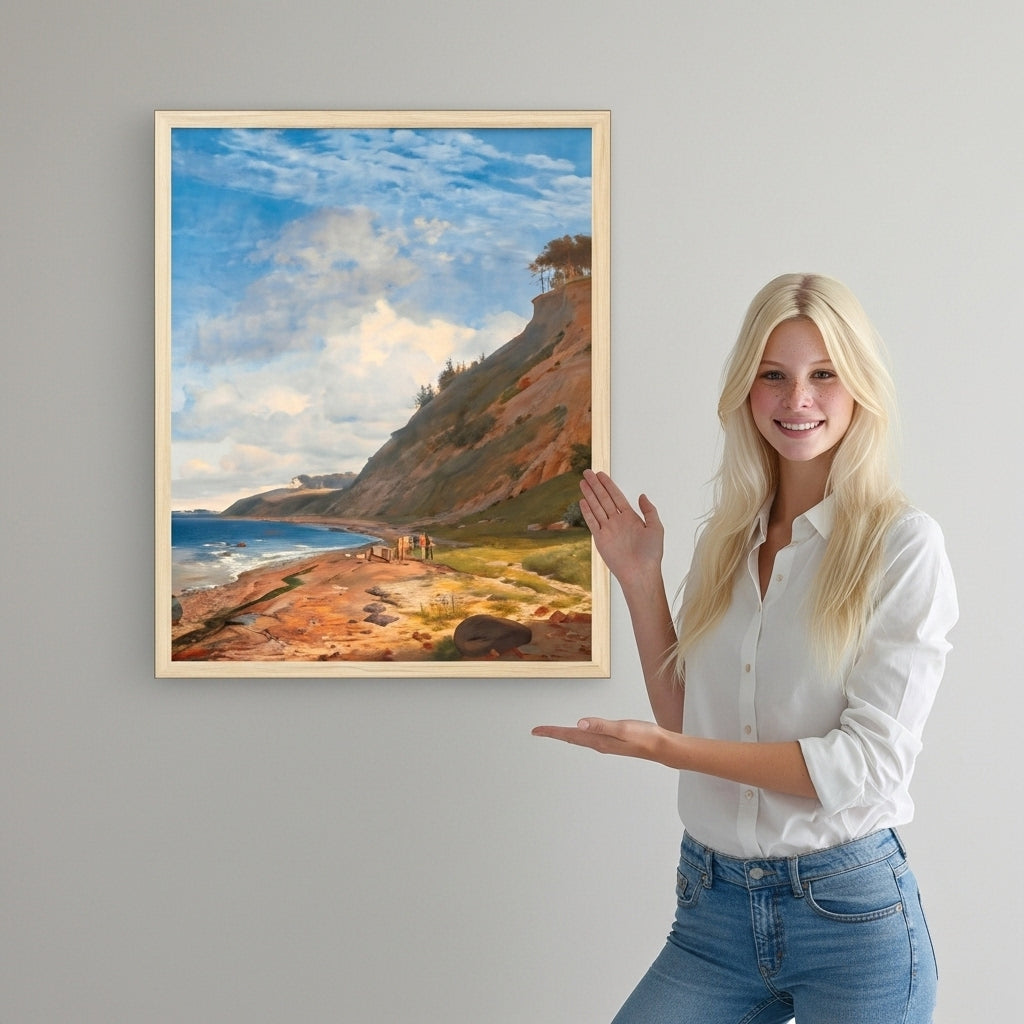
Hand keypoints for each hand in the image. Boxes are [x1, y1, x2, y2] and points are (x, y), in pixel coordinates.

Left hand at [531, 718, 668, 763]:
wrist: (661, 747)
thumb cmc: (645, 737)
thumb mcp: (622, 728)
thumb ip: (601, 725)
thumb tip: (580, 723)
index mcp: (598, 740)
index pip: (570, 735)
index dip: (552, 732)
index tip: (536, 731)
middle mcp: (599, 744)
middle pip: (570, 738)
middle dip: (553, 734)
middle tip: (537, 731)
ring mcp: (605, 743)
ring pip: (578, 739)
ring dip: (564, 735)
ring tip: (552, 732)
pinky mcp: (611, 741)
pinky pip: (588, 738)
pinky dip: (577, 734)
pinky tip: (578, 732)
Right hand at [579, 470, 663, 583]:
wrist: (640, 573)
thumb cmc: (651, 554)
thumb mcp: (656, 528)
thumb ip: (649, 511)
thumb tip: (642, 495)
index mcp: (630, 517)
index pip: (616, 496)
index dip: (608, 485)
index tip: (601, 474)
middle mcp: (617, 521)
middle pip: (604, 499)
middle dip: (596, 485)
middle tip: (587, 472)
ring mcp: (608, 529)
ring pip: (596, 507)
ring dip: (589, 495)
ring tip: (582, 482)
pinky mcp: (600, 539)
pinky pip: (592, 522)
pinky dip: (587, 512)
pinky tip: (582, 501)